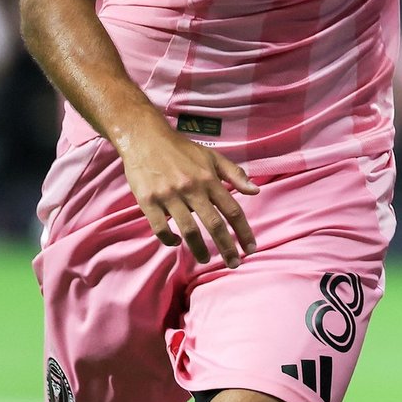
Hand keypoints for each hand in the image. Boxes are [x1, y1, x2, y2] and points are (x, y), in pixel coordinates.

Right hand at [115, 121, 259, 265]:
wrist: (145, 138)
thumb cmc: (182, 150)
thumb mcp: (212, 157)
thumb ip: (235, 174)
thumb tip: (255, 192)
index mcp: (209, 179)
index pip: (232, 210)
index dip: (244, 231)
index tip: (252, 249)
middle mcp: (191, 188)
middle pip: (214, 224)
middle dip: (227, 247)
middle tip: (234, 264)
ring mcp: (169, 196)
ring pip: (188, 230)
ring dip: (199, 249)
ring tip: (206, 259)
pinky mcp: (148, 201)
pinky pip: (160, 228)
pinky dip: (169, 239)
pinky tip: (176, 243)